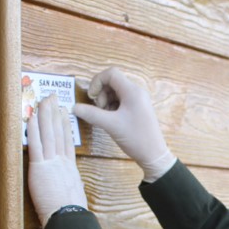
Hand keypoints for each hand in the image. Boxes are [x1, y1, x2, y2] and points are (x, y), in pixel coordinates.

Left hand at [27, 94, 87, 227]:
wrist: (68, 217)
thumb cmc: (72, 213)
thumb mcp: (75, 197)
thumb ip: (70, 189)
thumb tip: (70, 191)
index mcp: (70, 169)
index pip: (67, 142)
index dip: (65, 126)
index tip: (64, 113)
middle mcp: (62, 162)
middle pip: (58, 132)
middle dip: (55, 113)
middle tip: (53, 98)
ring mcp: (51, 163)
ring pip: (48, 134)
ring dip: (45, 115)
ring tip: (44, 100)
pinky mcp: (39, 168)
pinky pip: (36, 145)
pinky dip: (34, 130)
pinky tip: (32, 117)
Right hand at [74, 67, 175, 181]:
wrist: (154, 155)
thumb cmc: (136, 138)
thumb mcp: (111, 125)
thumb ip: (91, 114)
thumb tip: (75, 108)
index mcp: (132, 91)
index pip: (111, 73)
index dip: (97, 82)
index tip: (91, 97)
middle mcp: (136, 92)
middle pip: (112, 82)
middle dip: (101, 94)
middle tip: (99, 110)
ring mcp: (138, 100)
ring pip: (116, 92)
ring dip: (105, 101)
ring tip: (105, 117)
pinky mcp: (137, 109)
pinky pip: (121, 101)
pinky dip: (112, 107)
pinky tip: (111, 120)